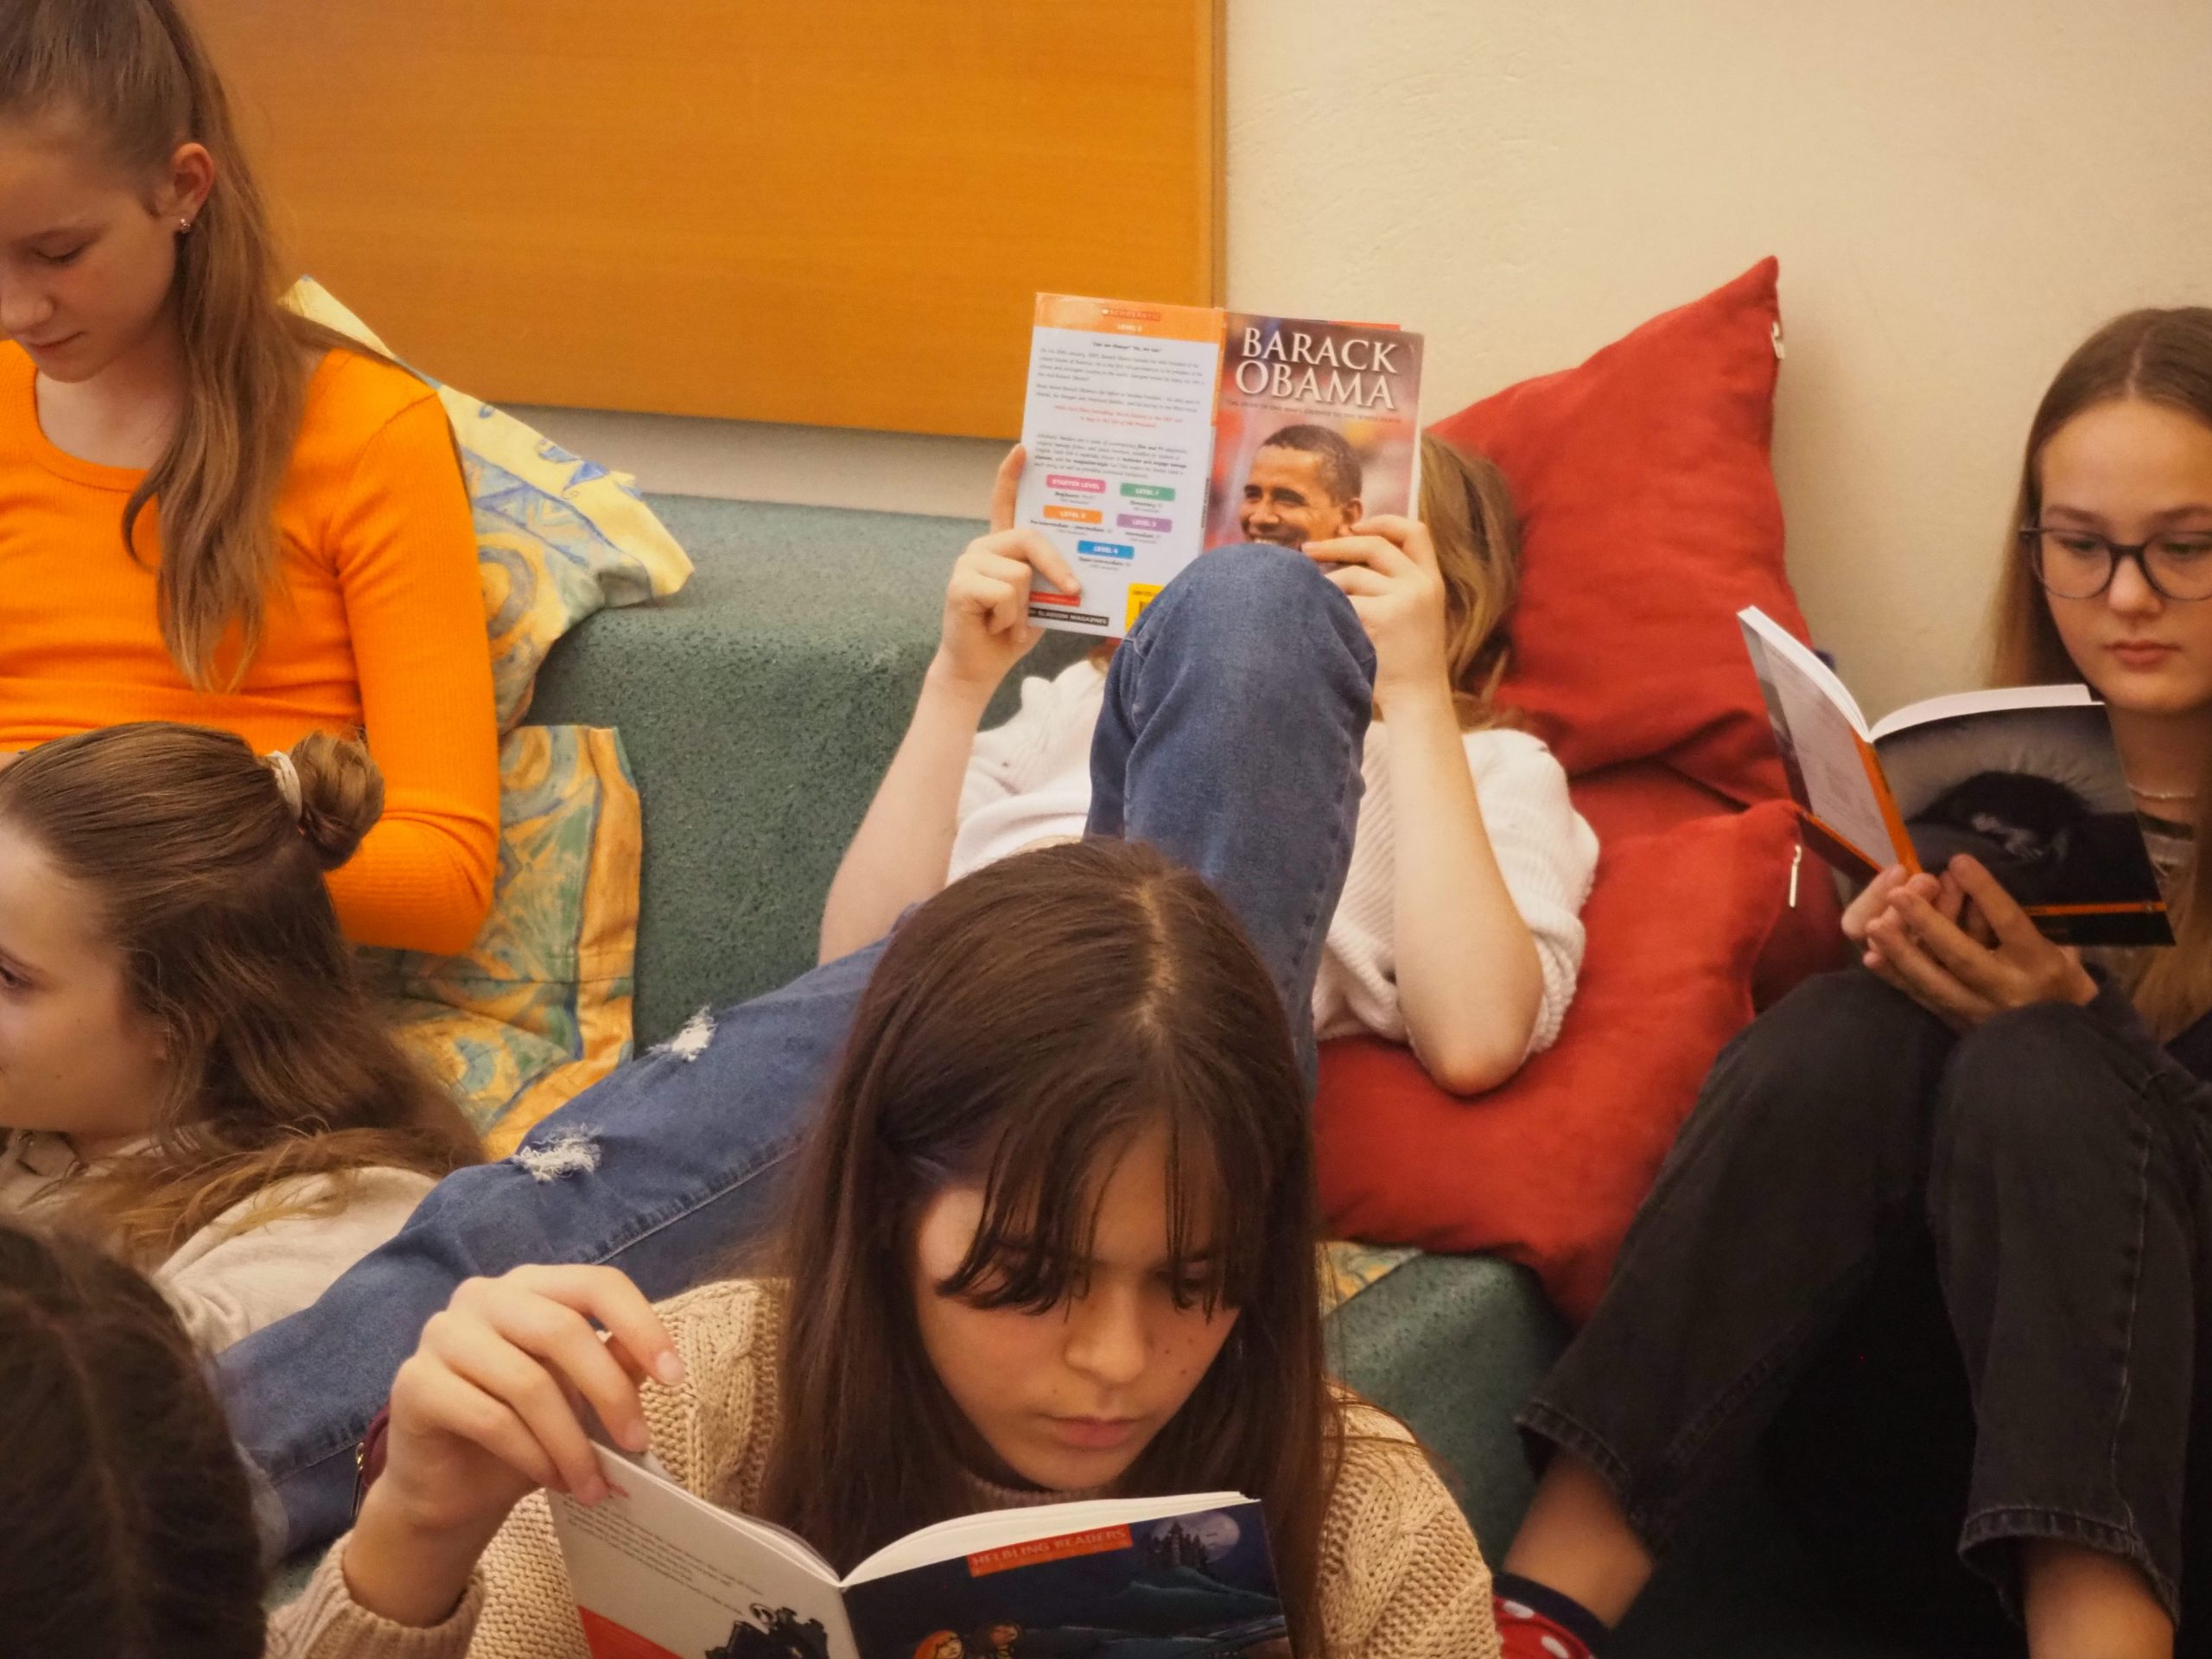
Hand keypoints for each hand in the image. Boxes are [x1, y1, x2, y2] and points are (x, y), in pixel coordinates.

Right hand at [343, 1267, 681, 1625]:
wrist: (449, 1490)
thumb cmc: (523, 1432)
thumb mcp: (580, 1396)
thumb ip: (614, 1366)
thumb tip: (660, 1364)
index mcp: (532, 1285)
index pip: (597, 1284)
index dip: (642, 1326)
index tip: (675, 1377)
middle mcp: (483, 1296)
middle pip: (564, 1330)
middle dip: (610, 1393)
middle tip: (637, 1445)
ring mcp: (443, 1335)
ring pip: (529, 1382)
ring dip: (572, 1442)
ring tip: (594, 1484)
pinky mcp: (415, 1384)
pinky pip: (490, 1418)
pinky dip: (533, 1455)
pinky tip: (553, 1480)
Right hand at [934, 446, 1079, 696]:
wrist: (979, 668)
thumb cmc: (1012, 633)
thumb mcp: (1042, 602)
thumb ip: (1052, 579)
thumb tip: (1079, 571)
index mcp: (1002, 548)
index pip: (1004, 503)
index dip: (1011, 476)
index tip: (1023, 449)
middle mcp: (983, 548)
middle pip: (1030, 538)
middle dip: (1056, 568)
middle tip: (1072, 592)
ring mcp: (968, 563)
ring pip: (1021, 575)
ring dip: (1023, 609)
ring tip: (1008, 622)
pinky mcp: (960, 583)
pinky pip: (1005, 593)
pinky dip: (1009, 618)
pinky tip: (994, 627)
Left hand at [1304, 516, 1451, 712]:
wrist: (1417, 699)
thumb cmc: (1404, 661)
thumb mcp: (1414, 614)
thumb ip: (1394, 583)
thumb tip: (1343, 548)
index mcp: (1432, 580)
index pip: (1415, 532)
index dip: (1383, 522)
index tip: (1353, 525)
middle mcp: (1421, 585)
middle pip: (1374, 546)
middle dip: (1335, 545)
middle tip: (1306, 550)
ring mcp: (1405, 599)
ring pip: (1352, 576)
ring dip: (1327, 586)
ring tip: (1315, 603)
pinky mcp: (1384, 616)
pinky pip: (1343, 600)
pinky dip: (1326, 607)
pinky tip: (1318, 620)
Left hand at [1860, 855, 2096, 1029]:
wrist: (2061, 1046)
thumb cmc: (2063, 984)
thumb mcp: (2064, 950)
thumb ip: (2030, 920)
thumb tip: (1982, 883)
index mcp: (2041, 963)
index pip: (2010, 923)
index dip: (1985, 892)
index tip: (1958, 861)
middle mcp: (2007, 988)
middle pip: (1963, 956)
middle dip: (1929, 924)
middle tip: (1900, 894)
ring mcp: (1979, 1011)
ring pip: (1935, 983)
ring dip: (1902, 953)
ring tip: (1875, 926)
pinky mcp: (1958, 1024)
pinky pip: (1923, 998)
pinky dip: (1896, 977)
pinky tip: (1871, 957)